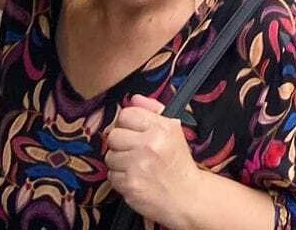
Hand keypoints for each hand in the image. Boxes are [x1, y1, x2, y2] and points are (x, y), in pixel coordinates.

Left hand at [103, 94, 198, 222]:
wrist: (185, 196)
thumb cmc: (178, 163)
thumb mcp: (173, 130)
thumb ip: (153, 110)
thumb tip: (135, 98)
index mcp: (161, 127)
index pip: (127, 114)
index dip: (126, 123)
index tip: (132, 131)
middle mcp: (149, 144)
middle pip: (114, 135)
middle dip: (120, 144)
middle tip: (133, 150)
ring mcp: (138, 165)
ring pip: (110, 156)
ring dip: (119, 162)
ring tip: (135, 166)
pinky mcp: (129, 184)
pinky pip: (111, 176)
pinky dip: (120, 179)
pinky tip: (134, 178)